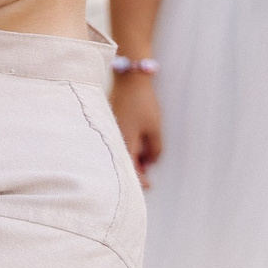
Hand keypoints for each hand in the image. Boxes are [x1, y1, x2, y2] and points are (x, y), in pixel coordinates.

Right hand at [110, 72, 160, 187]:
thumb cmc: (143, 105)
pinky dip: (129, 147)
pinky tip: (138, 146)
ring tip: (146, 161)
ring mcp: (111, 130)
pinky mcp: (112, 123)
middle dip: (136, 170)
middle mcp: (114, 138)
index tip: (149, 186)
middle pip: (123, 161)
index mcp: (124, 142)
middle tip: (148, 177)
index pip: (129, 169)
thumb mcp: (155, 129)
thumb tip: (150, 162)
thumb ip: (155, 149)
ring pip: (121, 151)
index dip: (139, 180)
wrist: (130, 80)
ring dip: (133, 158)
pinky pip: (119, 140)